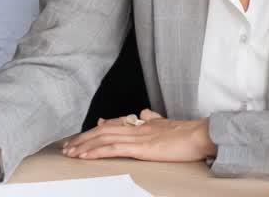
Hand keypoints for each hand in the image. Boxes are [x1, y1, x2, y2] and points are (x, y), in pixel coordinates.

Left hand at [61, 109, 216, 162]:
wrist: (201, 135)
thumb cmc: (190, 133)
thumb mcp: (168, 123)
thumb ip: (154, 118)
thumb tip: (143, 112)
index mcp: (144, 122)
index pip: (114, 123)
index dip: (96, 129)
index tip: (83, 135)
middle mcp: (138, 126)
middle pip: (103, 129)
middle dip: (83, 138)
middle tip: (67, 146)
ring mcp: (139, 136)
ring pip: (104, 138)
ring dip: (84, 145)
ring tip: (70, 153)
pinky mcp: (141, 147)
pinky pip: (114, 149)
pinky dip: (97, 152)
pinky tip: (85, 156)